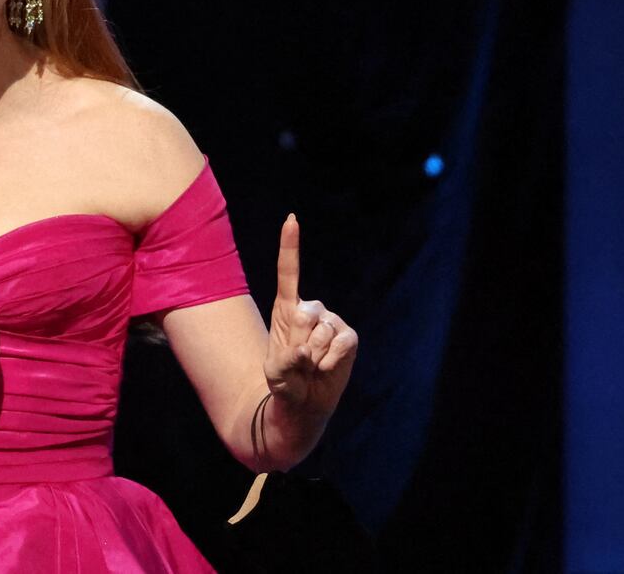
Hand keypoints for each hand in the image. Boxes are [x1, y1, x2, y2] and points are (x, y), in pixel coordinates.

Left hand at [262, 215, 356, 417]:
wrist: (304, 403)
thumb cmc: (284, 382)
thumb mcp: (274, 371)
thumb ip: (285, 360)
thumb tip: (307, 350)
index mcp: (286, 308)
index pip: (288, 272)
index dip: (290, 245)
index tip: (292, 219)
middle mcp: (311, 309)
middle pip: (304, 314)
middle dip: (298, 343)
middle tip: (298, 361)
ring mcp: (333, 321)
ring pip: (323, 332)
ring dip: (314, 357)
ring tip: (311, 367)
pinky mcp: (349, 337)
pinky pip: (342, 344)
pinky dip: (331, 361)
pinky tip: (326, 369)